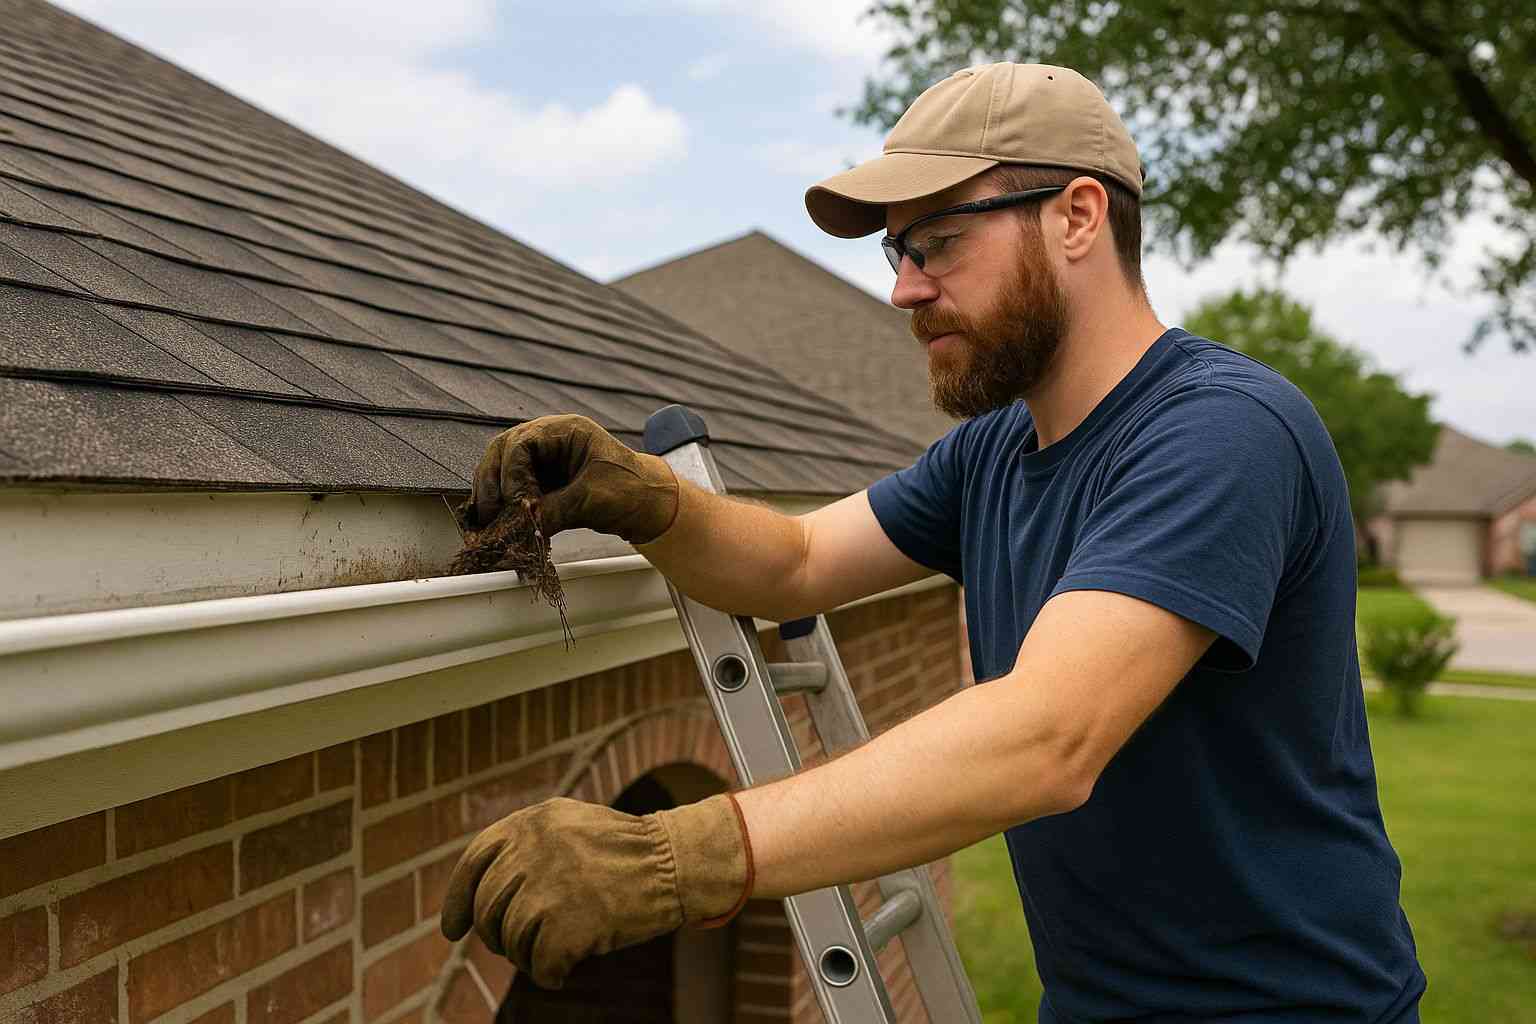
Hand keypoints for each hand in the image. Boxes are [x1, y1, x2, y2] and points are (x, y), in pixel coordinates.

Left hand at [439, 794, 753, 988]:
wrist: (675, 864)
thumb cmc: (625, 852)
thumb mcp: (570, 827)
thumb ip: (526, 846)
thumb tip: (475, 900)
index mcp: (533, 822)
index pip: (474, 862)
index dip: (457, 900)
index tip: (452, 930)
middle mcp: (535, 849)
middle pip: (489, 908)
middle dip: (498, 935)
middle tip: (521, 945)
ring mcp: (550, 887)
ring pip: (512, 940)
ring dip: (527, 956)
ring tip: (552, 952)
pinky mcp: (569, 924)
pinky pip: (540, 965)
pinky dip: (549, 974)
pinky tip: (564, 970)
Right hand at [469, 414, 679, 543]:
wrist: (647, 503)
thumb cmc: (630, 489)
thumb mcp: (592, 500)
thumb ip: (555, 510)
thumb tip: (521, 527)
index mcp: (565, 431)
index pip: (521, 444)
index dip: (512, 475)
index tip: (517, 504)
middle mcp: (549, 439)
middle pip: (502, 452)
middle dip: (492, 483)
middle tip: (491, 514)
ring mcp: (543, 459)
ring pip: (501, 469)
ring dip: (492, 494)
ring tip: (489, 522)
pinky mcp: (541, 480)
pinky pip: (511, 488)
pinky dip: (502, 504)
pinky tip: (496, 523)